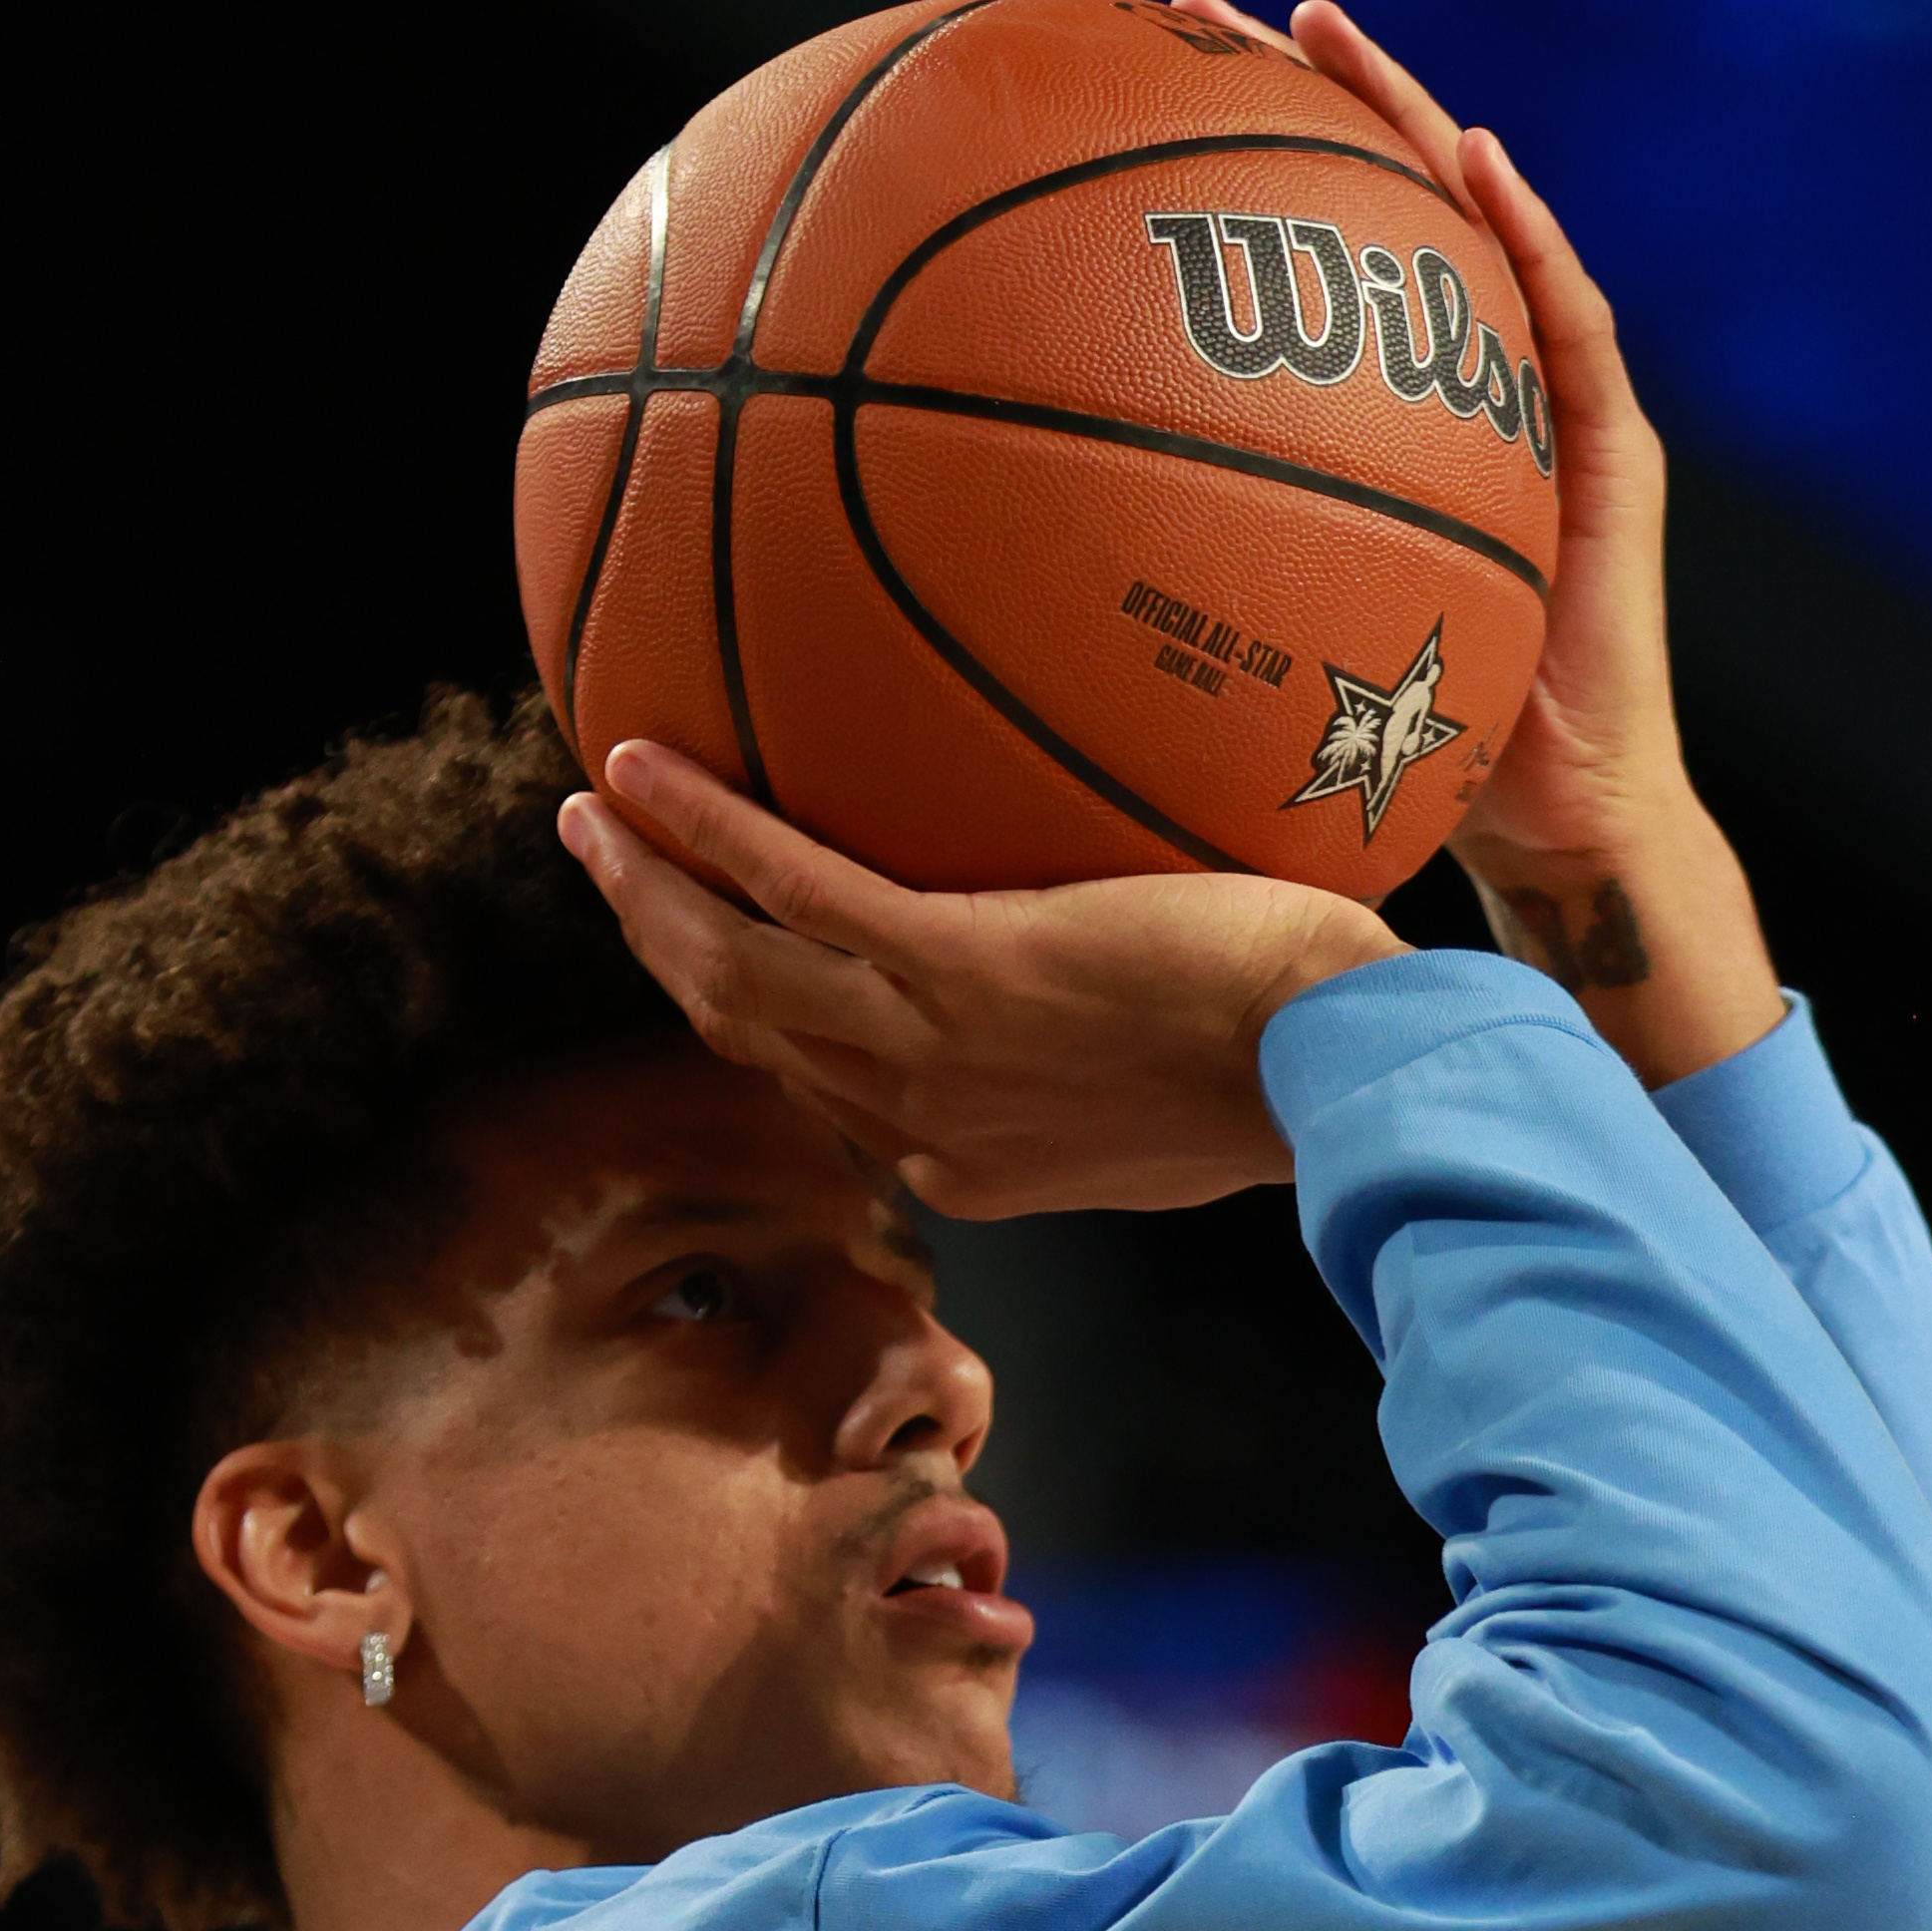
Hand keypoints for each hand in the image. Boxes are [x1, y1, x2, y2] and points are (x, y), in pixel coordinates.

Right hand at [559, 738, 1395, 1218]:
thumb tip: (1158, 987)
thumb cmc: (1313, 1062)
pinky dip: (703, 834)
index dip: (767, 1026)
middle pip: (754, 1036)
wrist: (1340, 1070)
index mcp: (975, 1160)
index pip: (838, 1094)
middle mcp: (926, 1123)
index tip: (728, 961)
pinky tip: (640, 770)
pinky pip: (793, 892)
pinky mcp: (952, 971)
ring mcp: (927, 1049)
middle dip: (668, 951)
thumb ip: (1137, 1061)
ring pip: (737, 974)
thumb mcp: (1201, 1096)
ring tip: (591, 815)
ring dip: (647, 893)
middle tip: (612, 870)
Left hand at [1174, 0, 1784, 1087]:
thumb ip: (1158, 630)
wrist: (1551, 837)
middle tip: (1189, 10)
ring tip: (1324, 31)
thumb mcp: (1250, 687)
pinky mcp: (1612, 455)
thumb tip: (975, 624)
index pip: (1276, 283)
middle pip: (1360, 214)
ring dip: (1398, 118)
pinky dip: (1527, 236)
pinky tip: (1476, 160)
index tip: (1098, 100)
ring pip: (1466, 227)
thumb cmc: (1400, 778)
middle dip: (1279, 104)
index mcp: (1362, 435)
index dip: (1196, 191)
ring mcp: (1538, 411)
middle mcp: (1445, 400)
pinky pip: (1570, 325)